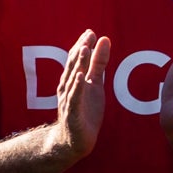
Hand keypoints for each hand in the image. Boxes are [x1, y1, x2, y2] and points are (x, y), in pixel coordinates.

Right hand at [45, 28, 111, 161]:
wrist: (75, 140)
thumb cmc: (85, 111)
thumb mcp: (95, 84)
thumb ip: (98, 63)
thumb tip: (104, 40)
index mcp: (73, 80)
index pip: (76, 59)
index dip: (82, 45)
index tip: (90, 32)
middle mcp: (67, 88)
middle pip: (73, 66)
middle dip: (80, 50)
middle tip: (88, 35)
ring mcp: (68, 101)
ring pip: (72, 79)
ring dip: (78, 64)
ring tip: (84, 49)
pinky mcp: (72, 114)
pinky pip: (74, 98)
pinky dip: (76, 87)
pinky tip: (80, 77)